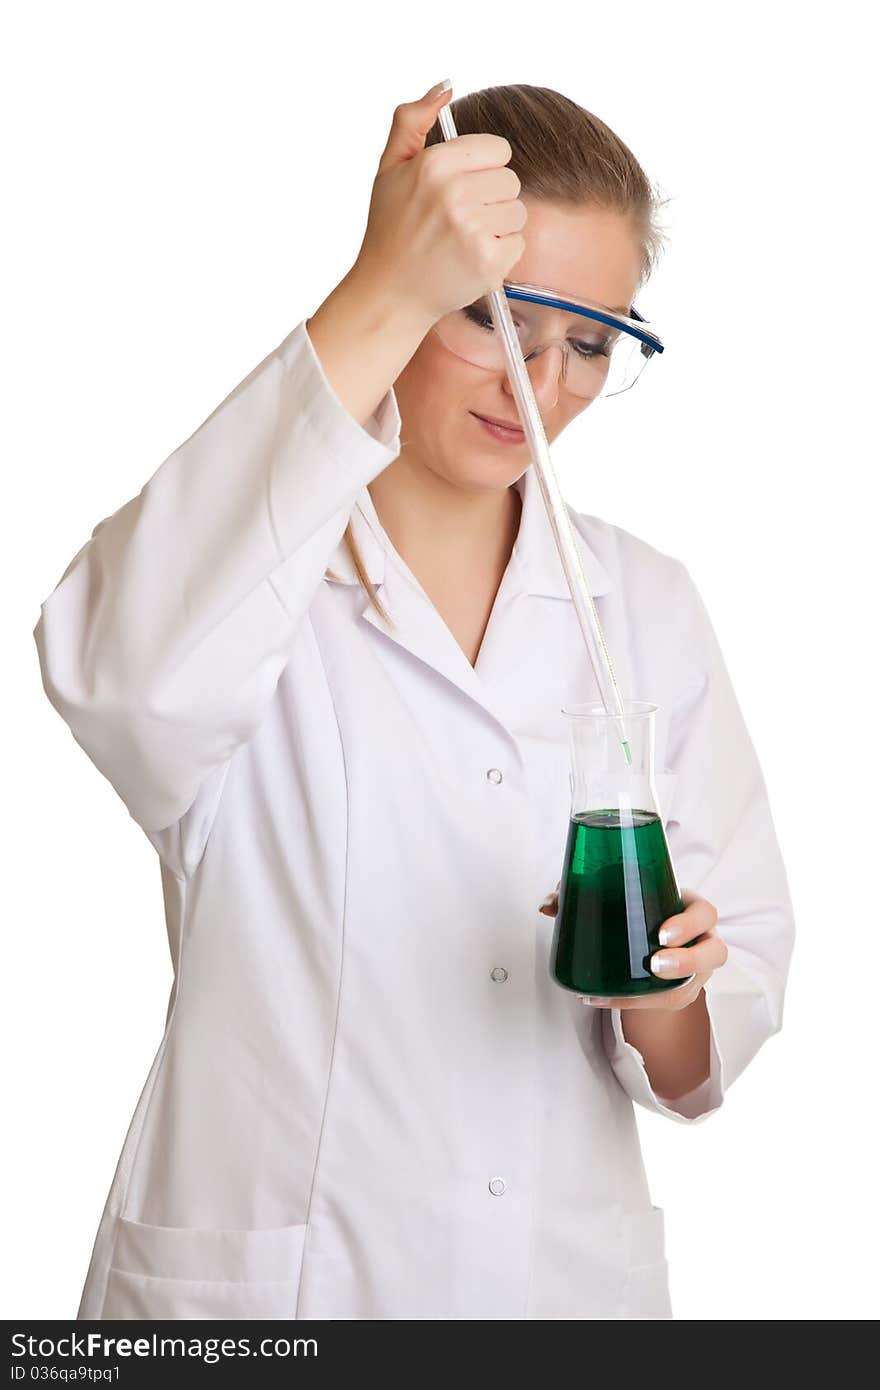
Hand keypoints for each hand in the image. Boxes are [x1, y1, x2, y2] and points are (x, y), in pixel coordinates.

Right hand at [355, 80, 527, 324]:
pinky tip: (470, 260)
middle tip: (460, 219)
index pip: (498, 150)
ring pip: (518, 212)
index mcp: (434, 164)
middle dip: (491, 198)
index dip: (482, 169)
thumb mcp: (389, 168)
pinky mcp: (488, 262)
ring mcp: (473, 230)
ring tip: (465, 240)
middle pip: (511, 181)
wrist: (389, 293)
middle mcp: (454, 193)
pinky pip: (517, 244)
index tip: (461, 188)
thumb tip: (445, 86)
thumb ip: (411, 121)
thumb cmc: (390, 231)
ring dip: (498, 226)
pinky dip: (499, 254)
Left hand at [538, 885, 727, 1010]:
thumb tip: (547, 904)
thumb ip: (583, 892)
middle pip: (713, 953)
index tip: (661, 933)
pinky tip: (601, 998)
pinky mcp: (680, 992)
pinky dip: (632, 1002)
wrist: (648, 936)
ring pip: (694, 985)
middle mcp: (702, 941)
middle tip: (654, 963)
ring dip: (664, 991)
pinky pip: (665, 1002)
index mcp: (692, 909)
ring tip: (624, 992)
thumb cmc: (639, 909)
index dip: (689, 924)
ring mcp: (696, 970)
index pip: (705, 913)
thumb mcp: (621, 894)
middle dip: (686, 961)